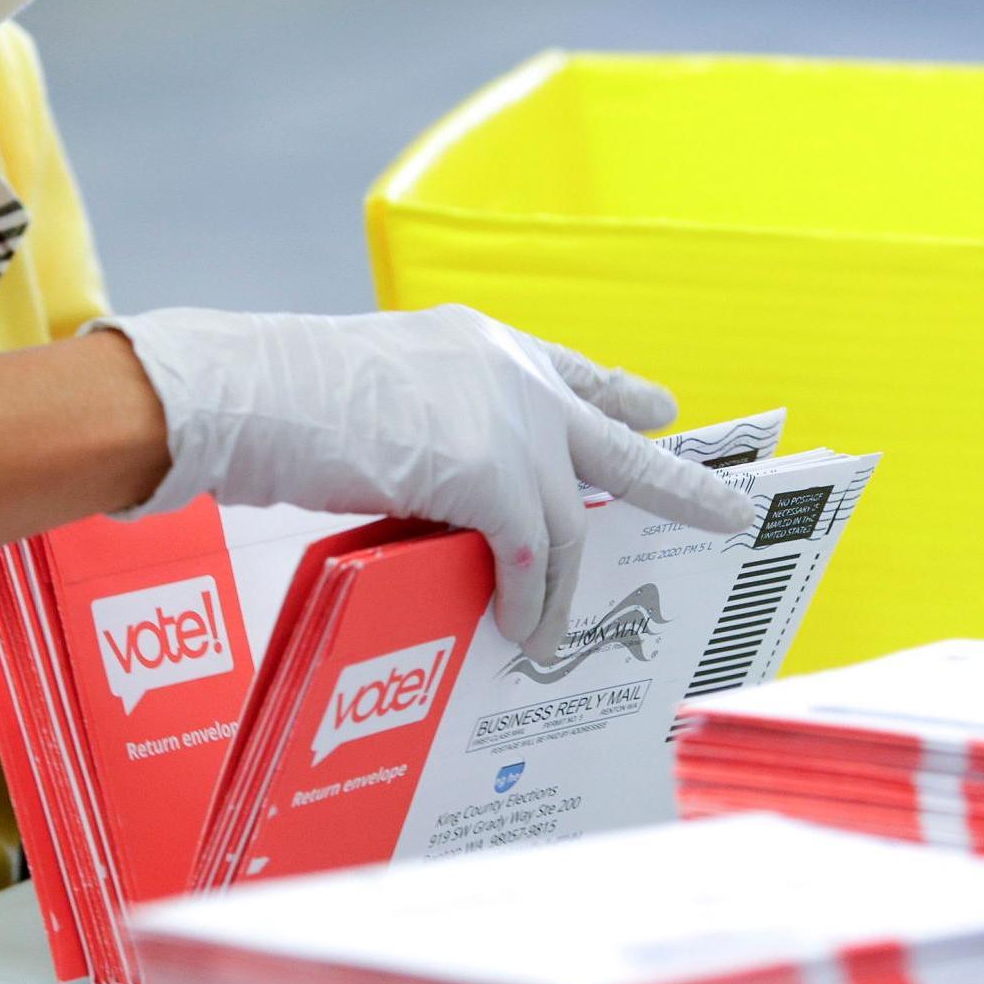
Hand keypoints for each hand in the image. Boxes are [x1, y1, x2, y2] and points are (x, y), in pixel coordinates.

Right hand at [92, 305, 754, 660]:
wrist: (252, 390)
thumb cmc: (279, 395)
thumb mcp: (373, 394)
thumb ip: (428, 429)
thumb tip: (441, 483)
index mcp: (479, 346)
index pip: (569, 374)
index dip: (615, 398)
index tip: (656, 409)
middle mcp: (509, 376)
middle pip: (616, 440)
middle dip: (678, 482)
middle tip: (731, 509)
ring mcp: (507, 424)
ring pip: (568, 521)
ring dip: (563, 589)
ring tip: (551, 637)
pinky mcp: (492, 474)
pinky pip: (532, 557)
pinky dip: (528, 599)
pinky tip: (519, 627)